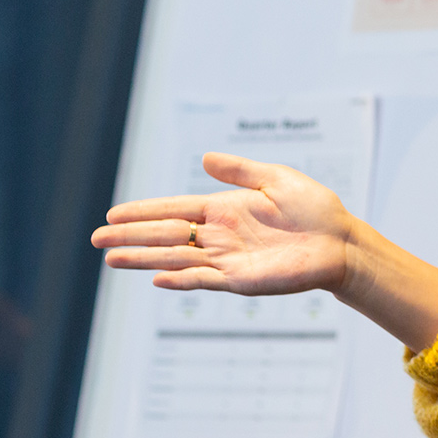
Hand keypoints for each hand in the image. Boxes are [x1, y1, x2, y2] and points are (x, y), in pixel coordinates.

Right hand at [92, 152, 357, 296]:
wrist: (341, 241)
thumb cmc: (315, 209)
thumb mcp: (276, 178)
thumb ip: (239, 171)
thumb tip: (204, 157)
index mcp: (225, 209)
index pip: (174, 209)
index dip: (144, 211)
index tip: (113, 212)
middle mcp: (220, 235)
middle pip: (166, 235)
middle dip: (131, 236)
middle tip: (96, 238)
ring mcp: (228, 259)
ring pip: (176, 258)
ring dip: (143, 259)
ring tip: (111, 258)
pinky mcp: (241, 280)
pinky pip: (204, 280)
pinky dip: (180, 280)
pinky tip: (157, 277)